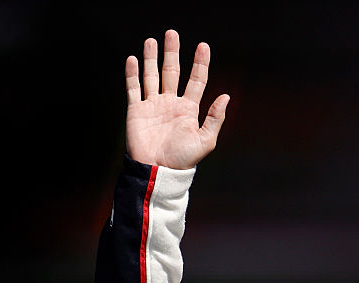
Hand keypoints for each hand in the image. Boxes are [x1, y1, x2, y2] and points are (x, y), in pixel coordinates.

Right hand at [124, 29, 229, 168]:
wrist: (158, 171)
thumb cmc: (183, 160)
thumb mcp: (205, 140)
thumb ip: (215, 118)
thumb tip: (226, 96)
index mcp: (188, 109)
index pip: (196, 80)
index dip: (200, 63)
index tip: (203, 46)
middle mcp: (171, 104)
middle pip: (172, 72)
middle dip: (172, 53)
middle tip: (172, 34)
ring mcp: (153, 105)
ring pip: (152, 75)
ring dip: (151, 58)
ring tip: (152, 41)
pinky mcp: (136, 111)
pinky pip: (133, 88)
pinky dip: (132, 74)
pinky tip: (133, 59)